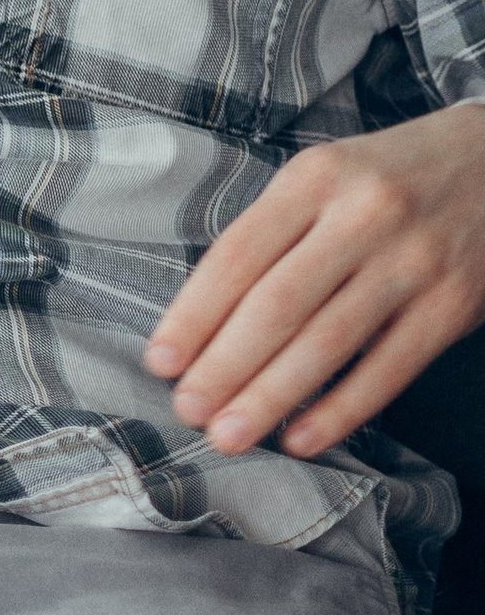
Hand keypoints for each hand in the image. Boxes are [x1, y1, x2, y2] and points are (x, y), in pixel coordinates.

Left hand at [144, 101, 484, 457]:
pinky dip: (341, 410)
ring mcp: (412, 261)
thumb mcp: (325, 177)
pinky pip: (388, 368)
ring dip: (271, 397)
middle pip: (277, 305)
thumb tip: (205, 320)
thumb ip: (273, 234)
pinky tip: (303, 438)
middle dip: (224, 367)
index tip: (161, 361)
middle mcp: (363, 216)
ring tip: (231, 434)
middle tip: (188, 410)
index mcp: (315, 179)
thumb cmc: (389, 177)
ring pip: (327, 342)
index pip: (237, 255)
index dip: (194, 315)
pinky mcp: (452, 304)